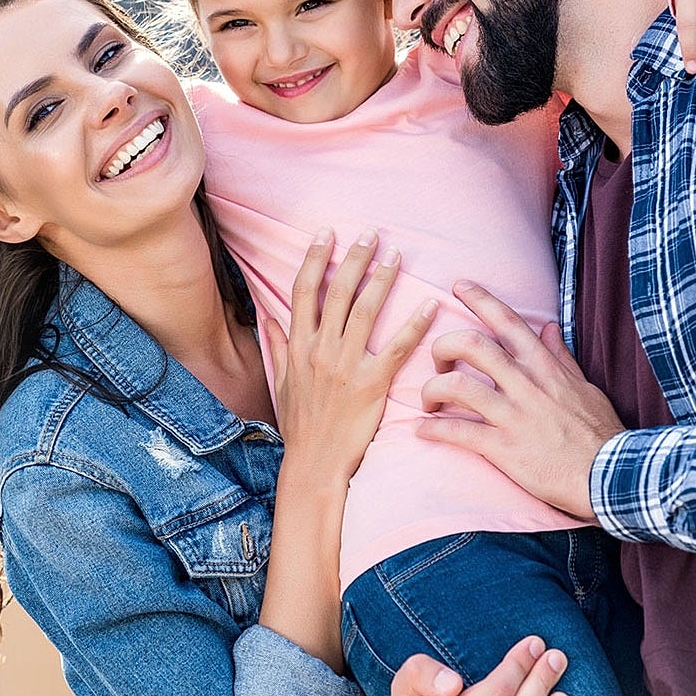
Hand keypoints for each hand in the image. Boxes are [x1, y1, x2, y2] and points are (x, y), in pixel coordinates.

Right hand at [263, 229, 438, 481]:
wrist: (315, 462)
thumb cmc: (300, 423)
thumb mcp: (281, 382)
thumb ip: (275, 346)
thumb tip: (267, 318)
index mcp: (297, 346)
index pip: (303, 291)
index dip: (315, 259)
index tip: (327, 233)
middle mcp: (319, 350)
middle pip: (336, 292)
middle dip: (354, 258)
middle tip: (370, 233)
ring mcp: (345, 366)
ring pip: (365, 311)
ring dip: (382, 279)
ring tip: (397, 255)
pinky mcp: (372, 385)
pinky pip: (397, 348)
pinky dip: (413, 325)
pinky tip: (428, 305)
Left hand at [415, 281, 621, 518]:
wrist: (611, 479)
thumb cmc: (599, 434)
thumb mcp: (585, 388)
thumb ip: (560, 357)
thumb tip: (548, 327)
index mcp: (544, 368)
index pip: (509, 322)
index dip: (481, 299)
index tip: (459, 285)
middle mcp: (525, 385)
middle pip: (471, 345)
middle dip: (443, 346)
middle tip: (437, 362)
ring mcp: (513, 415)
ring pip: (456, 386)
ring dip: (431, 390)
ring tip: (427, 401)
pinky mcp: (503, 447)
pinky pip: (456, 431)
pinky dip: (432, 429)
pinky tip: (423, 430)